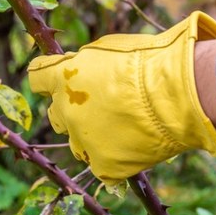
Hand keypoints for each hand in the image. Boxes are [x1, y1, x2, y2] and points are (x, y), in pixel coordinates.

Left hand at [28, 12, 215, 183]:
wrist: (178, 92)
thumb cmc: (150, 60)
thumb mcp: (110, 48)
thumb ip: (87, 62)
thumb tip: (81, 66)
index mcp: (64, 76)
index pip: (37, 78)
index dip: (48, 78)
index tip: (58, 79)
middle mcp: (66, 110)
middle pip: (55, 114)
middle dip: (71, 109)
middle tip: (98, 105)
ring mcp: (84, 140)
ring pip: (77, 142)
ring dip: (91, 135)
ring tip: (121, 126)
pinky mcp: (105, 165)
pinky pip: (101, 167)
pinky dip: (113, 160)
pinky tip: (130, 148)